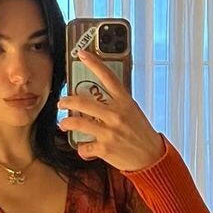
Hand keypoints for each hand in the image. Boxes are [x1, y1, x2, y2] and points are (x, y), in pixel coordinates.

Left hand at [57, 47, 165, 170]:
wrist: (151, 158)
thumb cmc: (142, 135)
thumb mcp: (133, 113)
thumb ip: (118, 105)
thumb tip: (99, 100)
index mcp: (125, 102)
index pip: (108, 77)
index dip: (94, 63)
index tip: (82, 54)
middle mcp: (116, 115)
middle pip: (83, 102)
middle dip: (66, 101)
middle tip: (61, 103)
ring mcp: (109, 132)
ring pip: (77, 122)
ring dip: (66, 123)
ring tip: (64, 124)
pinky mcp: (104, 148)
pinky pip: (83, 147)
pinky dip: (82, 149)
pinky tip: (85, 149)